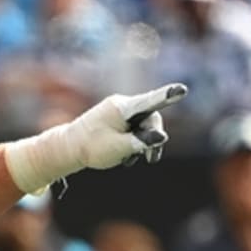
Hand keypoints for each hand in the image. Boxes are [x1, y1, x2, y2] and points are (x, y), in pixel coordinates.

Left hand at [4, 84, 188, 193]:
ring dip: (142, 144)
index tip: (182, 90)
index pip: (150, 102)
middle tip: (151, 159)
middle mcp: (123, 105)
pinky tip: (125, 156)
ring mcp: (119, 112)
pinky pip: (134, 129)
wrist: (68, 148)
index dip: (167, 97)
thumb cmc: (92, 147)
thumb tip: (161, 137)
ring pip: (143, 126)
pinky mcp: (117, 120)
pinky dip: (133, 142)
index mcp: (122, 108)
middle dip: (153, 138)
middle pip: (150, 118)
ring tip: (129, 159)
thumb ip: (142, 142)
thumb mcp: (119, 148)